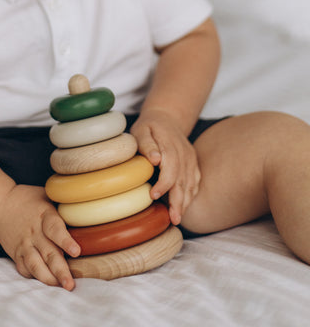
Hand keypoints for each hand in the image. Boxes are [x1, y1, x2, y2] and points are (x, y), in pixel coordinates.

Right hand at [0, 184, 80, 289]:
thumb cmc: (29, 199)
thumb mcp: (46, 194)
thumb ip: (62, 204)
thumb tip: (87, 206)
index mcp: (43, 215)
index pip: (54, 229)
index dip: (65, 241)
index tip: (77, 252)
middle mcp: (34, 232)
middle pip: (48, 253)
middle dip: (60, 270)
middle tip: (70, 284)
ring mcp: (24, 245)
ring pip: (35, 265)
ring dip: (48, 278)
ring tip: (61, 286)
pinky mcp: (16, 254)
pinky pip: (24, 269)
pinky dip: (34, 277)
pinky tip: (46, 281)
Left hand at [130, 109, 200, 225]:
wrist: (166, 118)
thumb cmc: (149, 127)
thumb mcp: (142, 130)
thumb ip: (147, 144)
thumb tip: (155, 160)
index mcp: (171, 145)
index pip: (170, 168)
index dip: (163, 184)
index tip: (153, 196)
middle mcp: (184, 154)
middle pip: (183, 181)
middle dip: (178, 202)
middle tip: (173, 219)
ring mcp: (191, 159)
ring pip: (191, 184)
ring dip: (185, 202)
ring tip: (177, 219)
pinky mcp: (193, 164)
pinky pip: (195, 182)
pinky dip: (190, 195)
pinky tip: (183, 207)